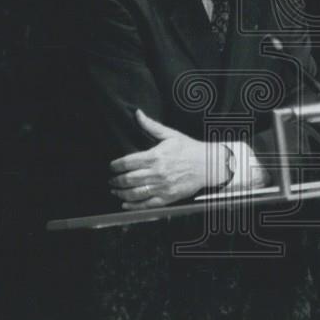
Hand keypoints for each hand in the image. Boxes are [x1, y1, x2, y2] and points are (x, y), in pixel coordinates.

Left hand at [108, 109, 228, 208]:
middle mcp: (157, 173)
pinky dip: (134, 206)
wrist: (209, 165)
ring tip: (115, 191)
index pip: (128, 162)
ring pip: (135, 192)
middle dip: (116, 180)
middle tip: (111, 180)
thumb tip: (138, 114)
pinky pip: (147, 204)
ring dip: (121, 193)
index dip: (116, 165)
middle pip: (129, 179)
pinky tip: (126, 204)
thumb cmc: (190, 149)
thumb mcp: (171, 135)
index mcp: (155, 156)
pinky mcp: (168, 197)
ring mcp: (162, 187)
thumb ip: (151, 126)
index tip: (112, 166)